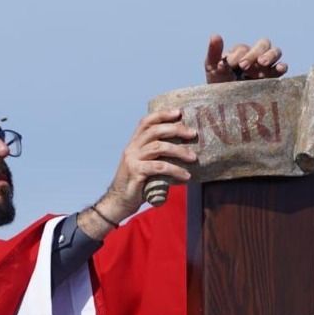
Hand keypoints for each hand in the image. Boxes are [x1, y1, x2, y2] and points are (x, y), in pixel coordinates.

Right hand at [94, 109, 198, 225]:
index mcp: (134, 143)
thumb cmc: (137, 184)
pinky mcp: (136, 172)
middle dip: (176, 129)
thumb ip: (157, 157)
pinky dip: (175, 170)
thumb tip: (184, 151)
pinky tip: (186, 176)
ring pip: (159, 147)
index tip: (179, 112)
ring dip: (179, 151)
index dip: (162, 114)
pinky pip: (159, 167)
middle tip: (193, 134)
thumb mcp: (146, 165)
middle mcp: (132, 148)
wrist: (119, 202)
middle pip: (155, 131)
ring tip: (194, 158)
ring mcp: (132, 160)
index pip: (146, 122)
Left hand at [203, 34, 286, 82]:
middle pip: (263, 44)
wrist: (227, 107)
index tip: (228, 65)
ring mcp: (267, 67)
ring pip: (275, 52)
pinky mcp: (274, 78)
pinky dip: (282, 66)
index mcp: (241, 52)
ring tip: (261, 63)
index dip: (236, 55)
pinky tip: (278, 69)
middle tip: (243, 66)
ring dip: (270, 55)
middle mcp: (256, 56)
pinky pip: (282, 68)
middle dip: (253, 54)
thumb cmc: (218, 85)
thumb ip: (214, 52)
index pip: (243, 48)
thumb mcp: (212, 68)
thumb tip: (215, 35)